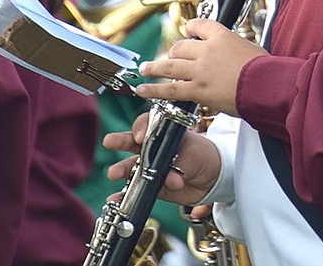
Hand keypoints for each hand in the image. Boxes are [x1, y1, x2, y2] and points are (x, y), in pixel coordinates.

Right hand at [103, 112, 221, 205]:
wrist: (212, 178)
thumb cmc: (204, 156)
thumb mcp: (194, 154)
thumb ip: (179, 165)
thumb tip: (169, 179)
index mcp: (165, 132)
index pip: (148, 123)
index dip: (141, 127)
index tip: (140, 136)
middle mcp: (153, 147)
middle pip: (132, 142)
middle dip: (120, 141)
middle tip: (110, 142)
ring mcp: (150, 166)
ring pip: (130, 166)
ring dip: (121, 169)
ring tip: (114, 173)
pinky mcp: (150, 185)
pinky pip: (134, 189)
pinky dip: (124, 195)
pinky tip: (115, 198)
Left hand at [136, 18, 266, 115]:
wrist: (266, 86)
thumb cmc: (265, 69)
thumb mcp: (250, 48)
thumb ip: (234, 48)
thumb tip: (230, 53)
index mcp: (222, 36)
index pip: (198, 25)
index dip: (190, 28)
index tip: (188, 32)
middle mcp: (207, 50)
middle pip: (180, 46)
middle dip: (174, 52)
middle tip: (169, 58)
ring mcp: (200, 71)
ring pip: (169, 66)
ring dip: (154, 67)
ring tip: (145, 69)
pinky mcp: (197, 91)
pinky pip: (170, 90)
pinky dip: (154, 90)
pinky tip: (144, 89)